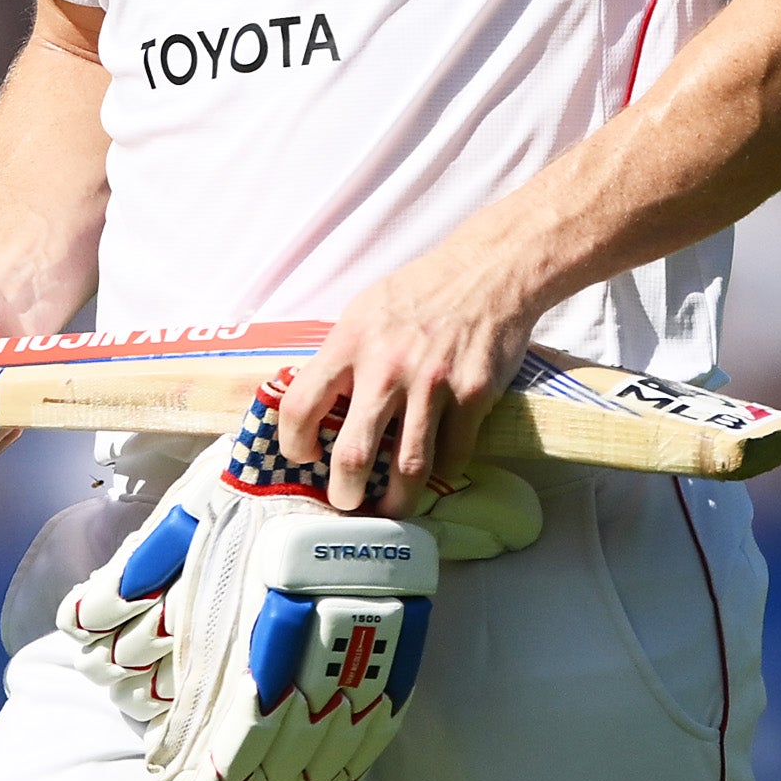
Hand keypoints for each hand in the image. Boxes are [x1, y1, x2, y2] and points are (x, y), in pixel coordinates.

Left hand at [276, 248, 531, 512]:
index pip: (300, 406)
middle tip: (346, 501)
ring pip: (408, 469)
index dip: (293, 444)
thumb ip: (341, 356)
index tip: (302, 456)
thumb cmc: (420, 292)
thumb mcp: (364, 312)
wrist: (488, 272)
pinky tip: (434, 471)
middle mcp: (387, 368)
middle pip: (353, 454)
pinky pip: (453, 455)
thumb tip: (316, 406)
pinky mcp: (473, 396)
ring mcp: (432, 385)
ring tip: (389, 509)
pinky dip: (441, 473)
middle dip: (344, 493)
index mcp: (350, 343)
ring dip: (395, 502)